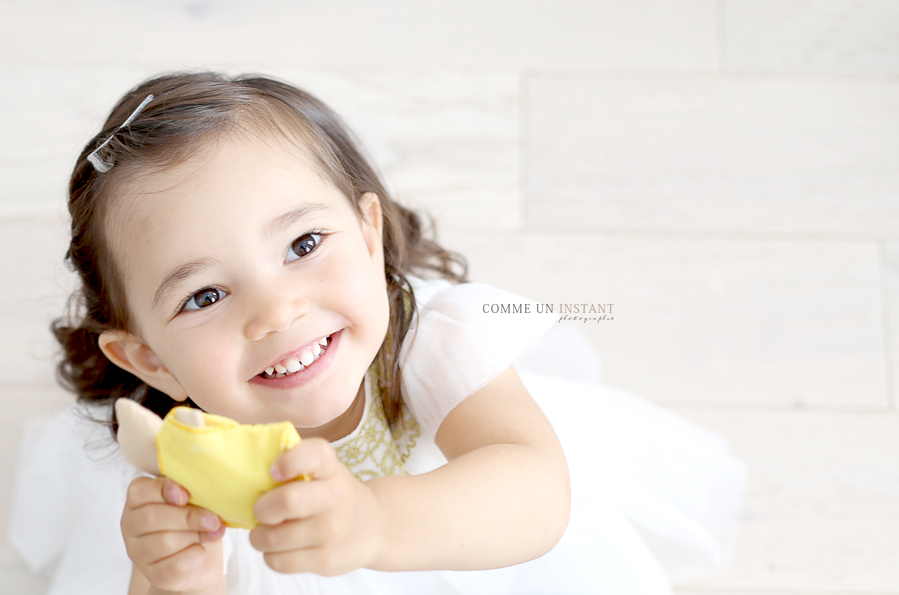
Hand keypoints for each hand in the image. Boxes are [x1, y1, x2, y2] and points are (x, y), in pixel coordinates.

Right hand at [121, 476, 225, 593]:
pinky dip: (195, 556)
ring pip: (163, 542)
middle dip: (187, 517)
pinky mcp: (154, 574)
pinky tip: (202, 550)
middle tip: (213, 519)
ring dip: (196, 535)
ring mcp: (139, 552)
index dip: (162, 490)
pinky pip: (175, 565)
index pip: (139, 490)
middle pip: (151, 517)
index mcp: (138, 500)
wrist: (200, 558)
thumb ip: (192, 490)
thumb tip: (206, 488)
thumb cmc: (194, 520)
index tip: (186, 495)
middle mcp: (131, 525)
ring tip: (214, 532)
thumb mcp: (193, 499)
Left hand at [249, 438, 382, 574]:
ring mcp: (331, 531)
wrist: (371, 529)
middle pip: (287, 501)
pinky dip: (270, 555)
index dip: (290, 460)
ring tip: (266, 531)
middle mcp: (335, 497)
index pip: (315, 454)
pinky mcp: (325, 560)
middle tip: (262, 510)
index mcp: (332, 469)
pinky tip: (280, 547)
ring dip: (259, 536)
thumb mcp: (325, 472)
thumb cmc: (334, 495)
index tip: (274, 471)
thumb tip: (249, 472)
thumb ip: (295, 466)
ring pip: (273, 537)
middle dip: (261, 508)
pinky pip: (278, 561)